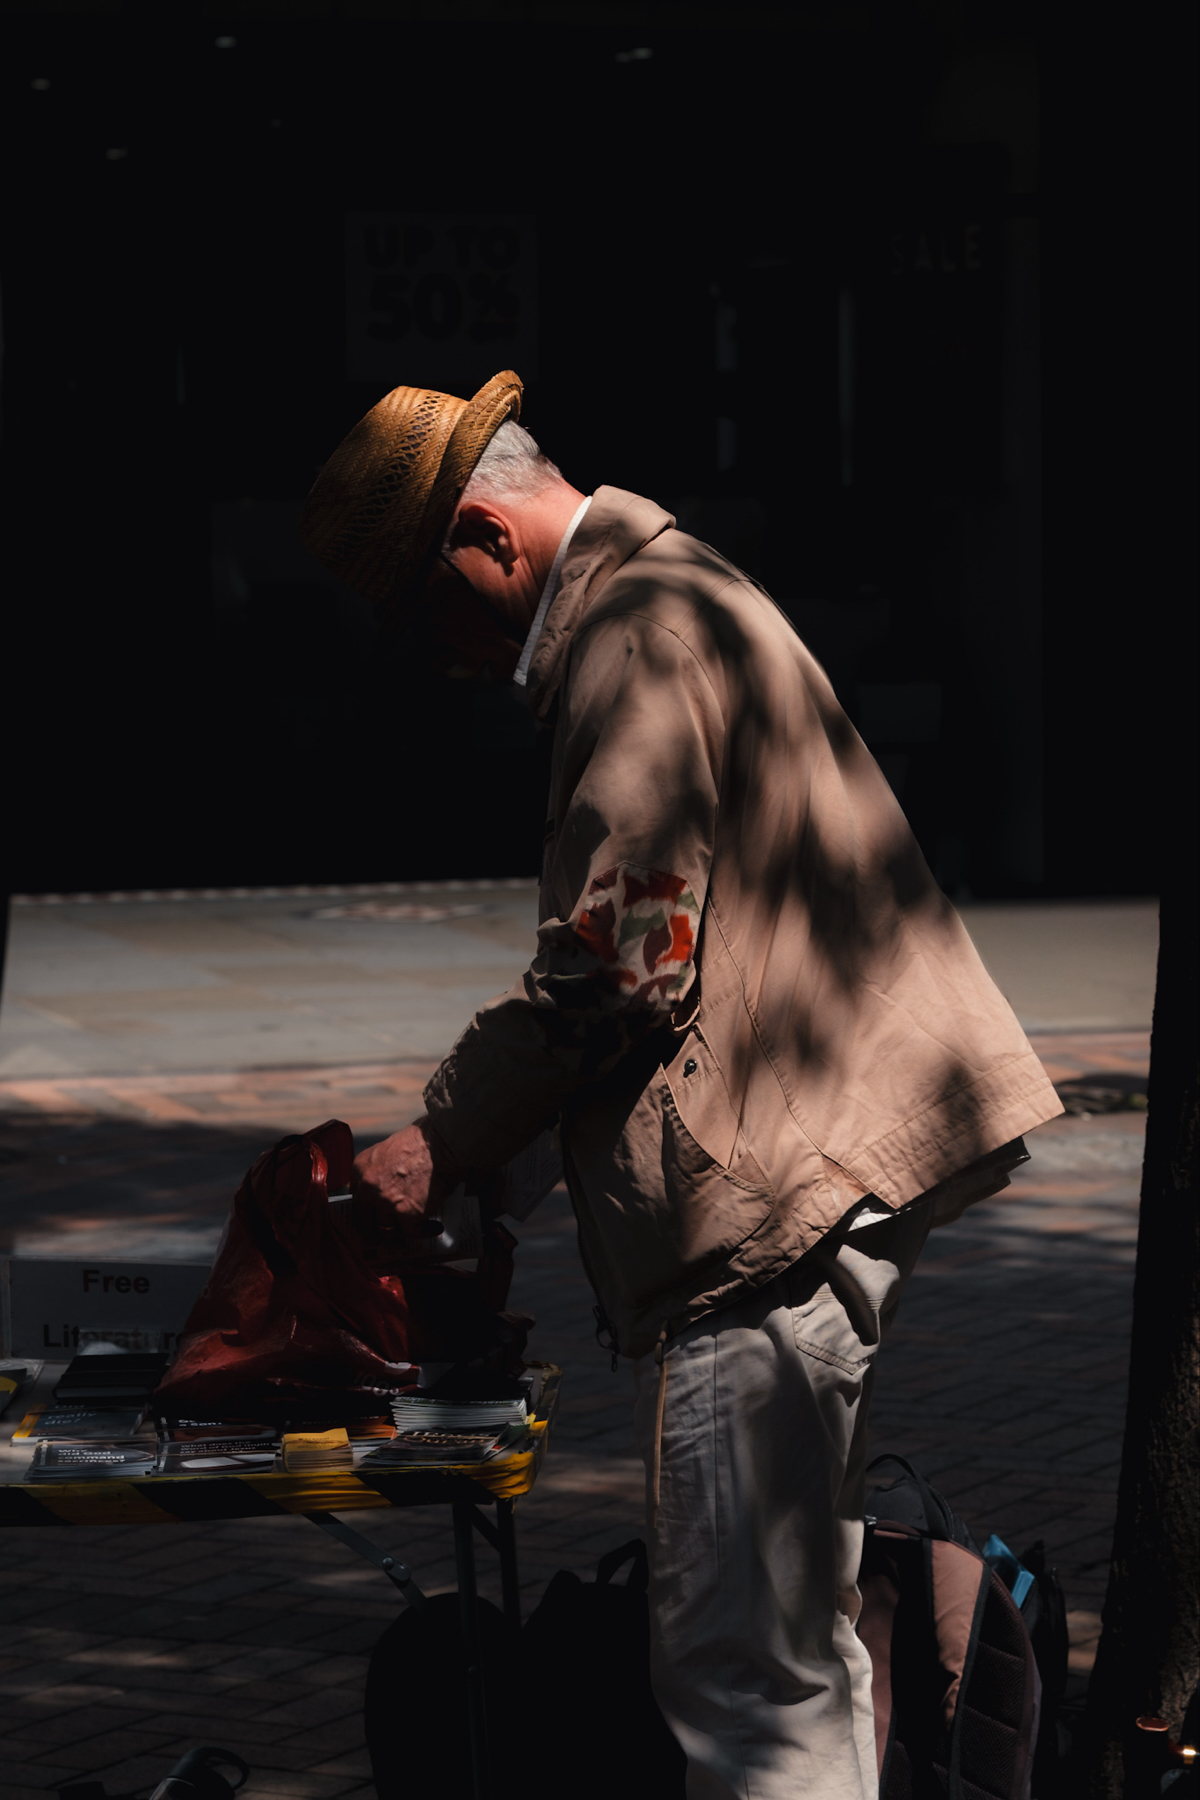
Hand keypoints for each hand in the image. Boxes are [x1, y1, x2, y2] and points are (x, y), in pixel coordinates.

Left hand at [351, 1116, 463, 1251]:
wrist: (442, 1143)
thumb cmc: (422, 1141)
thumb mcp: (388, 1150)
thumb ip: (380, 1171)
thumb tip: (386, 1189)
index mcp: (361, 1168)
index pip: (356, 1199)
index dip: (369, 1210)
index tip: (377, 1216)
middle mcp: (368, 1187)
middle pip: (365, 1220)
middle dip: (378, 1229)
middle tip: (392, 1233)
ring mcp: (386, 1201)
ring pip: (387, 1230)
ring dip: (401, 1232)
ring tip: (415, 1228)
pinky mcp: (406, 1213)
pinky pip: (411, 1232)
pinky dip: (423, 1232)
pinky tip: (434, 1227)